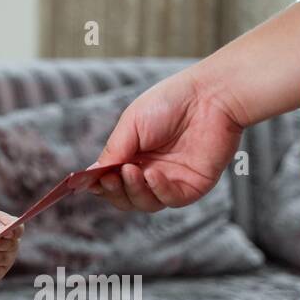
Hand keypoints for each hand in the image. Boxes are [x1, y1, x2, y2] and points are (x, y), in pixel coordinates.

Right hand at [90, 68, 245, 211]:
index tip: (89, 182)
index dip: (99, 184)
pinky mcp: (192, 186)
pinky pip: (170, 200)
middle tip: (110, 177)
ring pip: (144, 203)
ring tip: (131, 171)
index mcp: (133, 155)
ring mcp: (171, 180)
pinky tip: (152, 175)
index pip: (111, 180)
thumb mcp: (131, 124)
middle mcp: (150, 170)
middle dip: (114, 191)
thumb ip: (113, 151)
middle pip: (124, 197)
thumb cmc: (170, 103)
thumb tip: (91, 174)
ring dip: (133, 191)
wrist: (210, 97)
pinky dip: (157, 191)